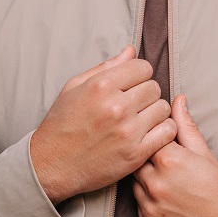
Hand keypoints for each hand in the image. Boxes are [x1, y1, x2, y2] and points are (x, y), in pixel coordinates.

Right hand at [30, 45, 176, 203]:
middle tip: (135, 104)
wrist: (50, 165)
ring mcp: (127, 131)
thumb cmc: (61, 124)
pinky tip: (150, 133)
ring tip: (141, 119)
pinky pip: (167, 132)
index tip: (132, 85)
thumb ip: (106, 67)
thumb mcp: (74, 87)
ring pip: (163, 108)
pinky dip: (163, 131)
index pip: (143, 67)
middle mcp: (116, 106)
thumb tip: (131, 50)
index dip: (139, 74)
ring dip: (155, 112)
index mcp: (101, 85)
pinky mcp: (135, 154)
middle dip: (146, 93)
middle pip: (154, 87)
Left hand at [133, 95, 217, 216]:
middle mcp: (155, 183)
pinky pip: (138, 208)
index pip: (147, 137)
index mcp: (169, 159)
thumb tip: (177, 99)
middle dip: (147, 159)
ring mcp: (150, 208)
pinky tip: (167, 201)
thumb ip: (185, 125)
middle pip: (136, 160)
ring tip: (167, 183)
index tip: (162, 141)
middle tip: (165, 163)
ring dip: (145, 181)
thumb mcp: (204, 153)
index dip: (154, 138)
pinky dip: (148, 203)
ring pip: (135, 184)